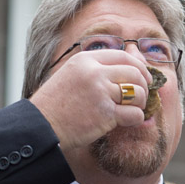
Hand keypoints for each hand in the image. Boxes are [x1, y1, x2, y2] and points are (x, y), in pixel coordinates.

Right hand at [29, 50, 151, 151]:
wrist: (40, 127)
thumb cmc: (56, 104)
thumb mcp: (73, 75)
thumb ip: (97, 68)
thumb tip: (132, 61)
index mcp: (86, 60)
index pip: (124, 56)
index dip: (139, 67)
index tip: (144, 78)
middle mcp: (94, 72)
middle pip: (135, 73)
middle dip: (143, 86)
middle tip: (140, 97)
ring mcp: (100, 92)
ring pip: (137, 93)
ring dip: (140, 103)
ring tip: (131, 109)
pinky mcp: (105, 114)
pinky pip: (135, 114)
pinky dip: (136, 118)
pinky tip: (127, 121)